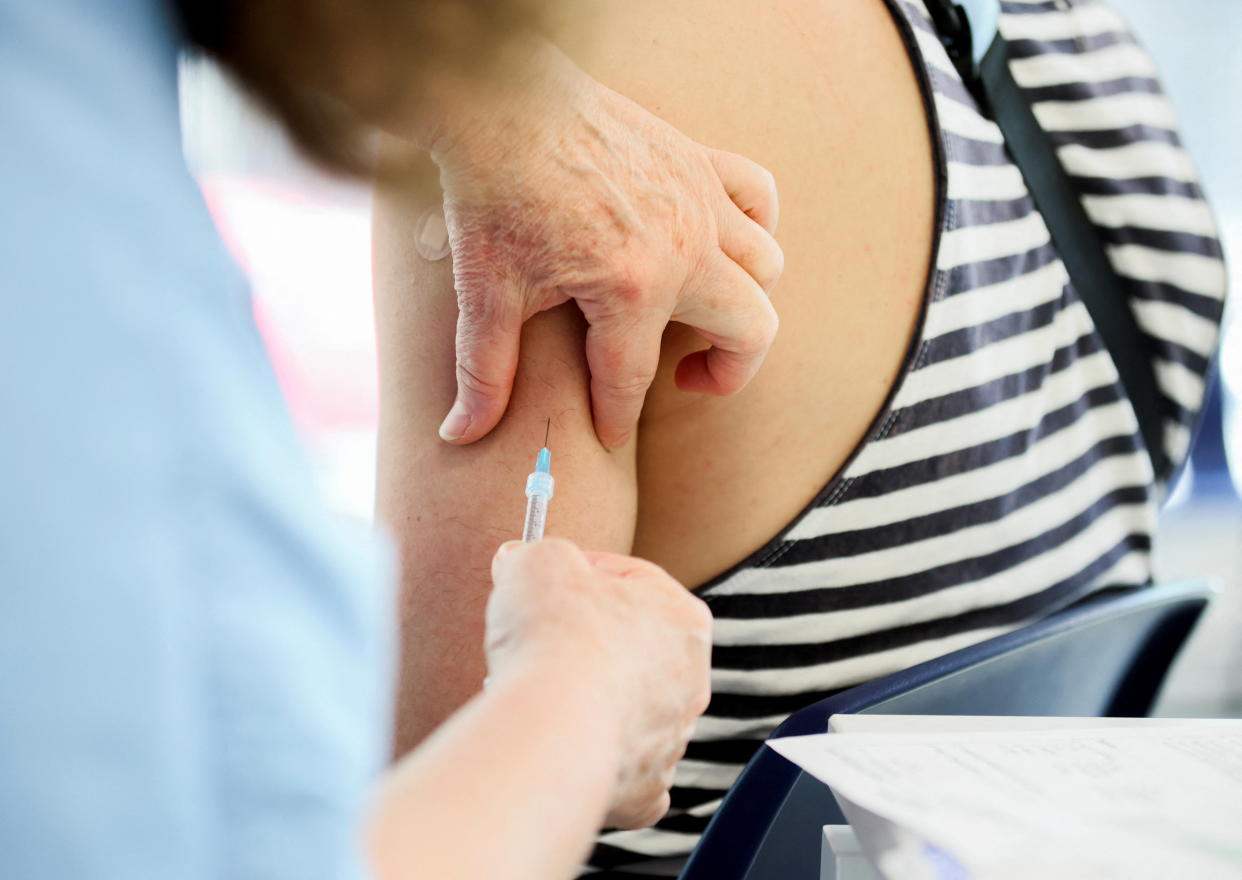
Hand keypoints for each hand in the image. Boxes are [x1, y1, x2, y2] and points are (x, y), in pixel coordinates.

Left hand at [428, 41, 782, 448]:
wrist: (496, 99)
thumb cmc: (490, 193)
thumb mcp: (485, 291)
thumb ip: (483, 372)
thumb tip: (459, 435)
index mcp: (631, 287)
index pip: (634, 380)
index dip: (617, 417)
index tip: (608, 434)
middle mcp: (684, 247)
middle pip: (750, 332)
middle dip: (726, 373)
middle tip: (686, 379)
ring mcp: (700, 199)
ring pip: (767, 269)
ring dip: (745, 304)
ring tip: (703, 318)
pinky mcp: (699, 161)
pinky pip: (760, 198)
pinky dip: (756, 227)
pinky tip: (722, 246)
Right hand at [486, 539, 712, 828]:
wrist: (552, 728)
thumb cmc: (554, 636)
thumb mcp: (538, 561)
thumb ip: (536, 553)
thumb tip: (519, 560)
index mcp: (683, 617)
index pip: (632, 581)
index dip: (580, 573)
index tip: (544, 582)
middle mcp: (691, 680)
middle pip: (632, 647)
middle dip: (585, 640)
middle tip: (536, 638)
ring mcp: (672, 738)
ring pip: (627, 708)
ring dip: (589, 699)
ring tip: (537, 692)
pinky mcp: (644, 787)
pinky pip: (623, 768)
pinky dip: (596, 758)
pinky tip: (565, 744)